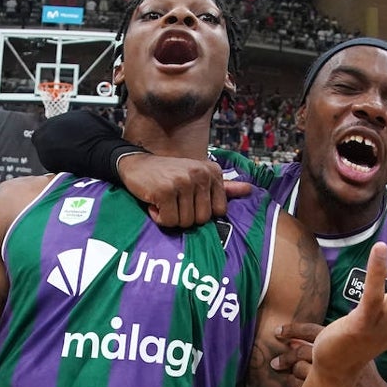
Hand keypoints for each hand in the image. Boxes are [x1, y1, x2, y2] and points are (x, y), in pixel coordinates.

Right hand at [117, 153, 251, 227]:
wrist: (136, 164)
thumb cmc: (169, 174)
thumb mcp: (198, 177)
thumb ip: (224, 187)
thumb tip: (250, 190)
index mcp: (212, 171)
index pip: (219, 211)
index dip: (201, 212)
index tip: (188, 200)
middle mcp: (200, 174)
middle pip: (202, 219)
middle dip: (185, 216)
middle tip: (174, 201)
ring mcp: (183, 182)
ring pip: (185, 222)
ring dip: (171, 217)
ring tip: (164, 200)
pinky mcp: (166, 191)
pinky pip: (169, 221)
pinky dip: (159, 218)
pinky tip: (155, 203)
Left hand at [271, 321, 386, 386]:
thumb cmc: (369, 378)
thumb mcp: (360, 353)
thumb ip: (339, 343)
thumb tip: (311, 337)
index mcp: (343, 343)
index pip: (313, 330)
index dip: (293, 330)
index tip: (278, 331)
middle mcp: (336, 357)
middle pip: (302, 351)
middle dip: (286, 356)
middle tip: (276, 362)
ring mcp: (331, 376)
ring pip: (300, 369)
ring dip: (290, 371)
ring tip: (286, 374)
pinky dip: (293, 385)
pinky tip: (293, 385)